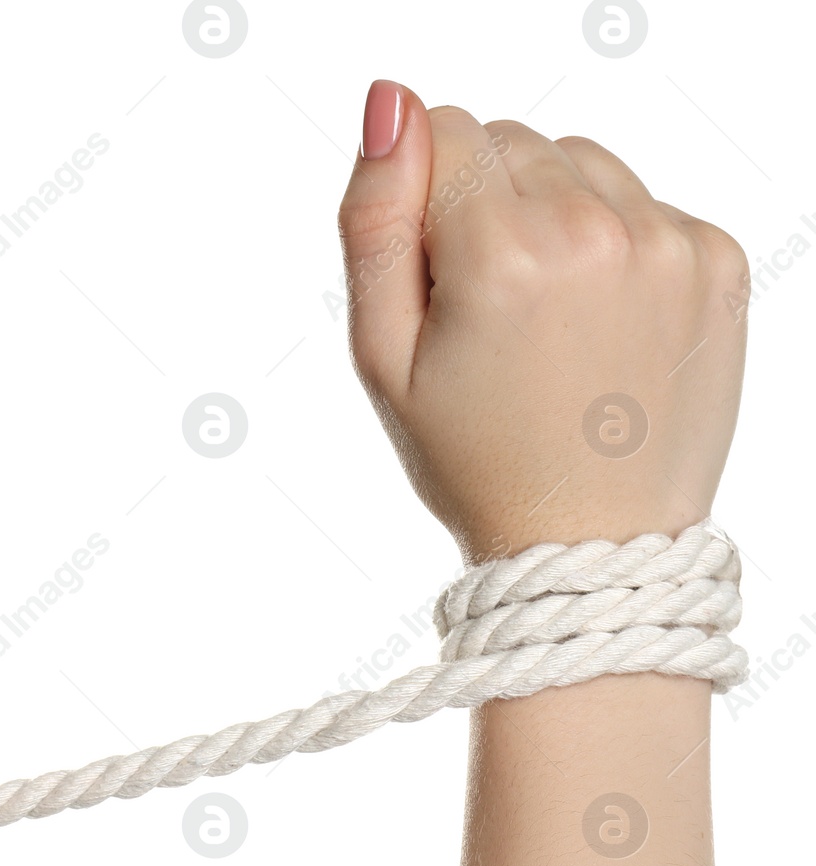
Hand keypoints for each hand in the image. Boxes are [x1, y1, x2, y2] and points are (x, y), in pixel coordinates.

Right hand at [337, 80, 747, 560]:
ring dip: (550, 213)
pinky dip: (611, 242)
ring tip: (544, 317)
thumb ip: (372, 219)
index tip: (438, 284)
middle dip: (484, 205)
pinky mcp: (717, 258)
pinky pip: (642, 200)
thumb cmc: (473, 459)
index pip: (445, 128)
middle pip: (512, 140)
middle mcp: (596, 230)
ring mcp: (668, 242)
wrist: (595, 541)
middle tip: (490, 315)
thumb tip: (391, 101)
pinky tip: (597, 322)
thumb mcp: (382, 356)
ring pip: (578, 160)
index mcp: (502, 255)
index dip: (421, 200)